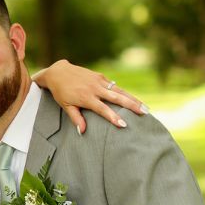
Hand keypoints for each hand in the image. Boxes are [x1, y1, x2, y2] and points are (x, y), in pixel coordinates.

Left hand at [33, 59, 147, 131]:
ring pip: (119, 90)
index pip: (102, 109)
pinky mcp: (100, 76)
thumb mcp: (65, 106)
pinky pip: (114, 85)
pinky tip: (134, 100)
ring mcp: (99, 81)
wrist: (58, 72)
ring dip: (133, 98)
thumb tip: (82, 132)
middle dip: (131, 105)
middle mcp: (94, 88)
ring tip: (145, 107)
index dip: (113, 117)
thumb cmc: (61, 92)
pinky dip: (125, 92)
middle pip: (117, 97)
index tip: (123, 125)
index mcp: (86, 97)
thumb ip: (76, 118)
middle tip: (144, 113)